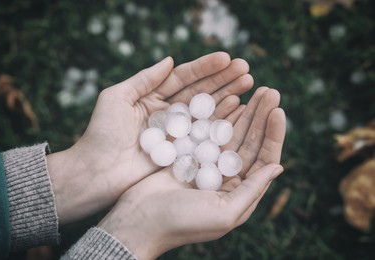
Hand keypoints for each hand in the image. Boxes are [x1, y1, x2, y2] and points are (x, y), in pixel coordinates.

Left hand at [46, 52, 253, 224]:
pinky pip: (204, 133)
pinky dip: (221, 121)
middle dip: (223, 80)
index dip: (205, 68)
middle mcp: (168, 113)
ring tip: (249, 83)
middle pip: (200, 92)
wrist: (97, 172)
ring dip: (228, 96)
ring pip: (206, 111)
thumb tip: (170, 60)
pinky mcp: (182, 151)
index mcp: (152, 98)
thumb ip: (143, 79)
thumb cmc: (101, 134)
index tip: (226, 58)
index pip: (183, 78)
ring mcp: (177, 132)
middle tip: (246, 69)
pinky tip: (238, 108)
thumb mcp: (116, 98)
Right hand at [98, 87, 285, 259]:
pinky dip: (218, 115)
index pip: (263, 158)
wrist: (139, 221)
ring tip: (255, 88)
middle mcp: (226, 176)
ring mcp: (207, 163)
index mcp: (239, 191)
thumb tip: (278, 167)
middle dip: (260, 116)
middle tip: (270, 91)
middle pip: (249, 141)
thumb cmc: (182, 223)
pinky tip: (229, 99)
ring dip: (244, 112)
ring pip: (231, 133)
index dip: (272, 135)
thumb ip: (252, 190)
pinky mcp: (189, 154)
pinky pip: (208, 130)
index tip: (278, 111)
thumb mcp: (225, 213)